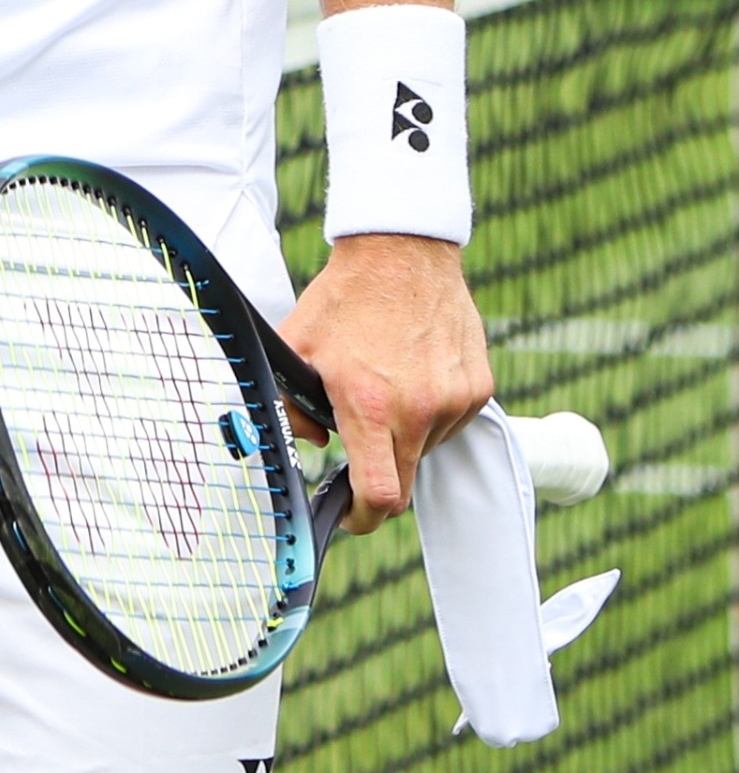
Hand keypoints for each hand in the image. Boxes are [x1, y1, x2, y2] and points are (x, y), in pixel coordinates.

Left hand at [275, 234, 490, 531]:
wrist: (400, 255)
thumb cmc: (344, 300)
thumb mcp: (296, 349)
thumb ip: (293, 406)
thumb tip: (310, 444)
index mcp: (370, 406)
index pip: (380, 494)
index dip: (362, 517)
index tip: (349, 514)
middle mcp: (419, 410)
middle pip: (404, 480)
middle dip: (378, 475)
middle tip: (359, 447)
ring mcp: (454, 401)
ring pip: (427, 448)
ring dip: (404, 436)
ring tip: (385, 386)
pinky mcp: (478, 388)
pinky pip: (450, 421)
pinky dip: (430, 413)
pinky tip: (412, 374)